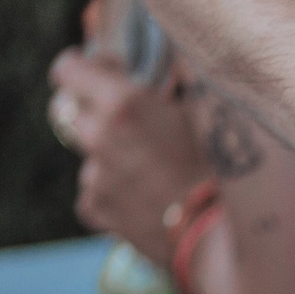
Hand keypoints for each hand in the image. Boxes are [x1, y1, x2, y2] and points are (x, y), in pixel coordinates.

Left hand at [50, 51, 207, 260]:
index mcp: (123, 103)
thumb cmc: (225, 171)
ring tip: (153, 175)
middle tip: (131, 126)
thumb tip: (179, 55)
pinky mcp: (98, 211)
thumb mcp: (208, 113)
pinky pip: (96, 195)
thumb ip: (181, 80)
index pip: (69, 69)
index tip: (95, 71)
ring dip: (111, 160)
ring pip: (91, 157)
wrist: (222, 238)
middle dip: (96, 115)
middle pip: (72, 114)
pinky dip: (114, 196)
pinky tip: (146, 203)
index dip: (81, 68)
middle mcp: (99, 136)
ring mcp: (95, 176)